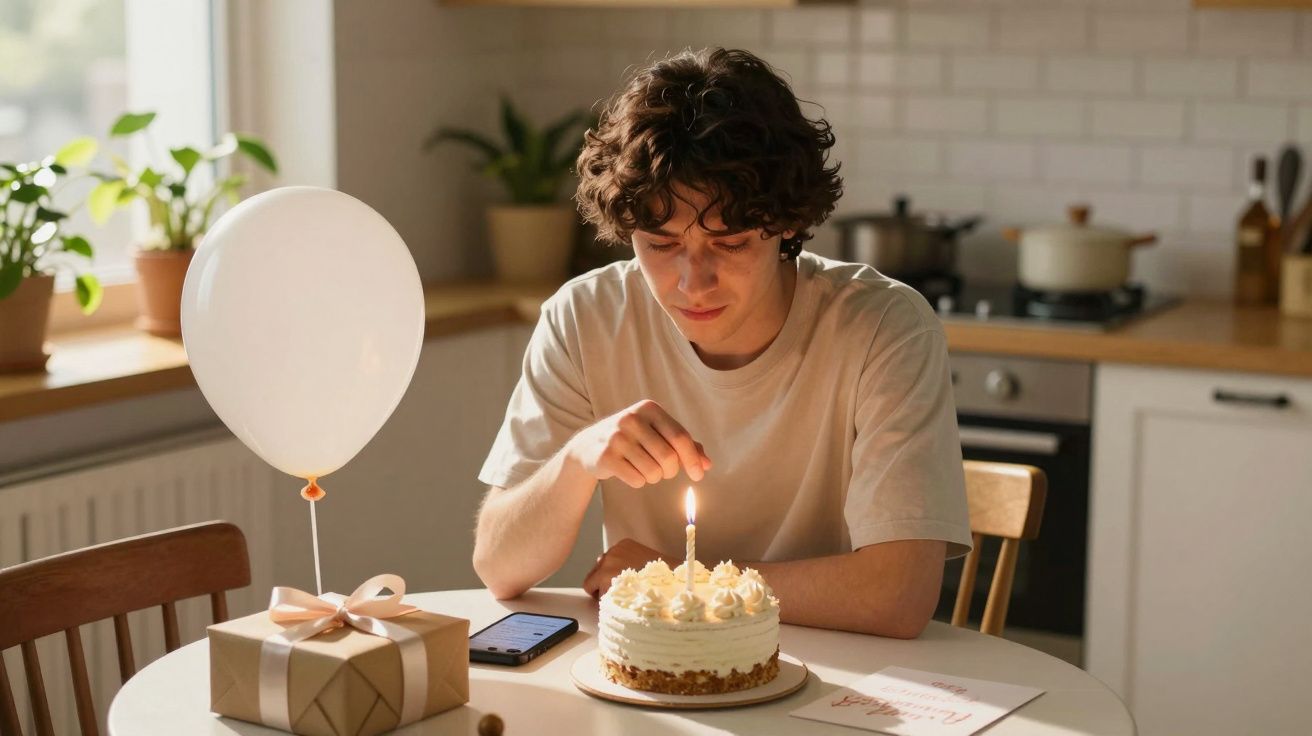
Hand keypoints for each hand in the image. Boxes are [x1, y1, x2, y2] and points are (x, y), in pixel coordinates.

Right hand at [566, 399, 711, 488]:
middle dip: (670, 471)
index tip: (698, 475)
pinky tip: (628, 470)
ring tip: (642, 467)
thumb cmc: (632, 439)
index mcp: (649, 409)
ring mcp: (616, 437)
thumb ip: (684, 446)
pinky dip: (638, 481)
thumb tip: (706, 465)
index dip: (692, 459)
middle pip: (668, 458)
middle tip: (663, 471)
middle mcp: (632, 419)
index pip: (680, 437)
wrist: (588, 445)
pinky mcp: (605, 456)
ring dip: (653, 477)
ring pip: (653, 472)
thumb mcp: (657, 434)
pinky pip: (637, 480)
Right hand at [582, 538, 663, 598]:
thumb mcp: (622, 598)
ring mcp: (616, 549)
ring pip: (602, 562)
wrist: (669, 574)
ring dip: (609, 569)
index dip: (597, 593)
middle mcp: (607, 560)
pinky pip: (613, 553)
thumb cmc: (648, 591)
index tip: (605, 597)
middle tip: (614, 588)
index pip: (588, 585)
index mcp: (605, 577)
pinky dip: (618, 559)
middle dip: (600, 581)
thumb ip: (608, 595)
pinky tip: (630, 566)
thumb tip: (601, 596)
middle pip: (592, 572)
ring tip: (624, 576)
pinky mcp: (624, 543)